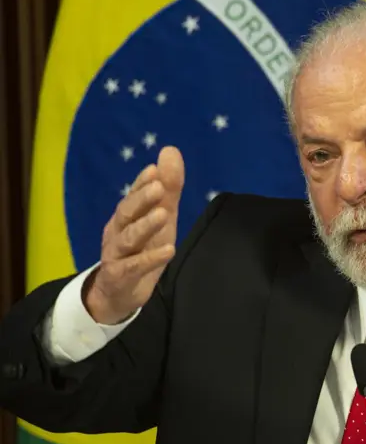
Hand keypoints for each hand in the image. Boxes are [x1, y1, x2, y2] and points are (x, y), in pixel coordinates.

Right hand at [83, 146, 184, 324]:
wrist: (118, 293)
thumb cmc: (142, 249)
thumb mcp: (161, 218)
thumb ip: (168, 188)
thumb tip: (171, 150)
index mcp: (126, 216)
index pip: (133, 195)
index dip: (142, 183)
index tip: (154, 170)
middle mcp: (117, 231)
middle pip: (126, 213)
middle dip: (141, 199)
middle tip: (158, 186)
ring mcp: (116, 255)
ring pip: (128, 238)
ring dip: (145, 226)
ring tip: (164, 214)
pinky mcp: (120, 277)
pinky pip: (133, 267)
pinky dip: (150, 258)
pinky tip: (169, 250)